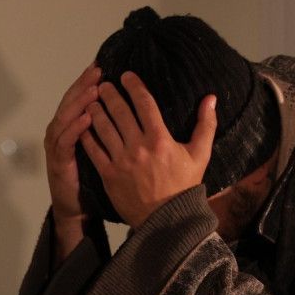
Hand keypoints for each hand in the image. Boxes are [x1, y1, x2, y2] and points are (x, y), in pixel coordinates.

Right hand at [44, 64, 100, 261]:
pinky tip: (87, 118)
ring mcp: (57, 146)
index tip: (103, 65)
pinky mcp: (59, 162)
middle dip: (84, 84)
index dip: (89, 81)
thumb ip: (108, 126)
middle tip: (98, 70)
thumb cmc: (90, 175)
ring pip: (66, 117)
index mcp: (72, 125)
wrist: (76, 206)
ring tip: (94, 89)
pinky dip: (75, 128)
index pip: (81, 97)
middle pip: (71, 101)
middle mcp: (61, 131)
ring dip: (79, 102)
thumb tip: (132, 107)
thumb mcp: (101, 147)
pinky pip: (66, 141)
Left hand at [80, 72, 215, 227]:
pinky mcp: (108, 174)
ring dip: (96, 111)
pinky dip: (87, 135)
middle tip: (104, 84)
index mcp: (160, 139)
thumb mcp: (200, 155)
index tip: (126, 75)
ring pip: (104, 128)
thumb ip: (206, 125)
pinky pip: (94, 150)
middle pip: (120, 112)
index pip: (144, 103)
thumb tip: (210, 98)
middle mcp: (138, 146)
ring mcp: (121, 160)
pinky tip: (83, 125)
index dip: (134, 86)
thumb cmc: (184, 185)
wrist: (167, 219)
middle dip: (110, 94)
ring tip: (92, 100)